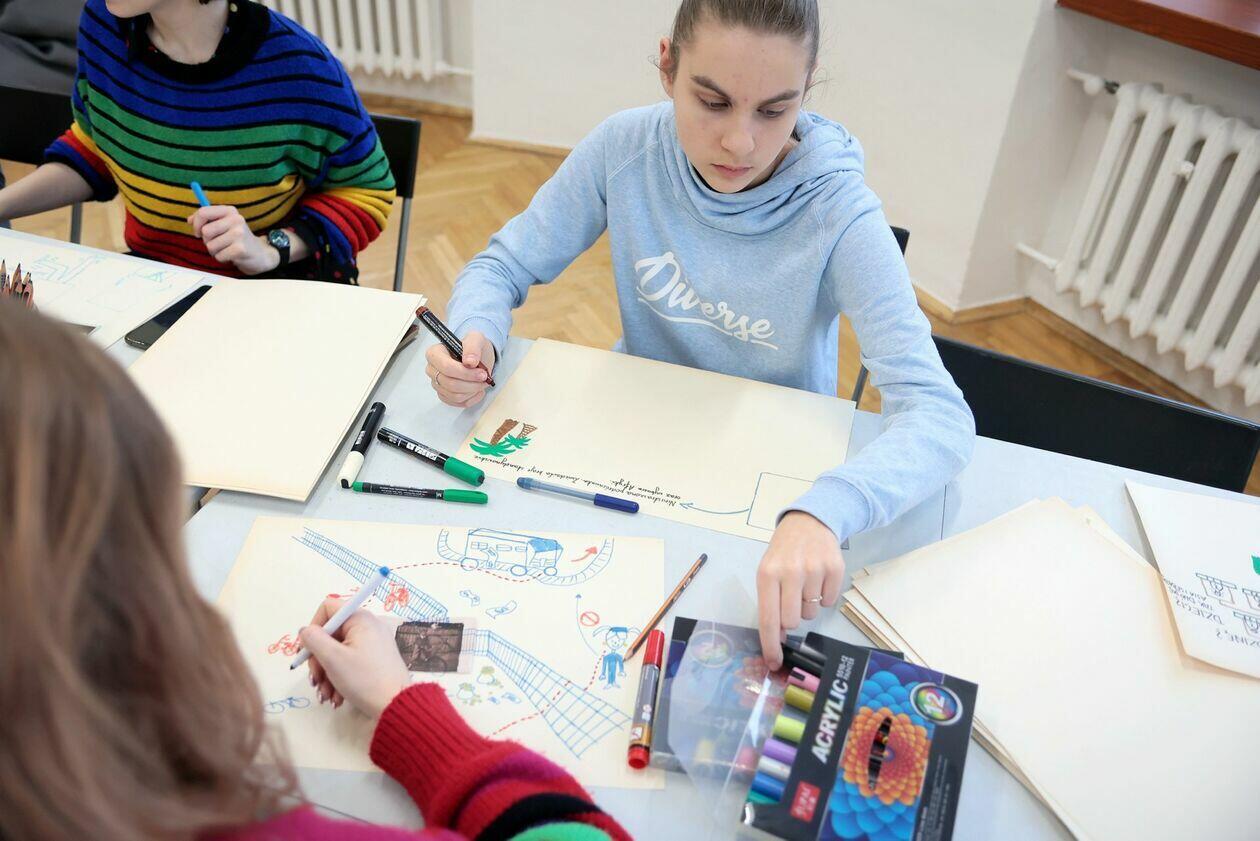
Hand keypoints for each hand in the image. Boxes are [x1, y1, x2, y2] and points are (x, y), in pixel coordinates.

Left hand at [189, 205, 277, 274]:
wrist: (259, 253)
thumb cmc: (237, 239)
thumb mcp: (224, 224)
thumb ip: (207, 220)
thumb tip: (189, 220)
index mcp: (230, 211)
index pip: (203, 212)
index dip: (196, 224)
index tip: (197, 232)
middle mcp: (236, 220)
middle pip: (205, 231)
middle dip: (207, 240)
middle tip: (218, 242)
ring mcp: (239, 234)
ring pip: (210, 245)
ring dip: (215, 251)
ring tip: (226, 249)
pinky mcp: (240, 249)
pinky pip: (218, 256)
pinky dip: (221, 258)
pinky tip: (231, 255)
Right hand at [297, 597, 410, 718]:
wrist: (396, 704)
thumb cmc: (364, 679)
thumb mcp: (332, 658)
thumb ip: (313, 639)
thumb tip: (305, 630)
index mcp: (359, 618)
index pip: (328, 609)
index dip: (312, 628)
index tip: (306, 651)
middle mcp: (367, 626)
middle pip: (331, 635)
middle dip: (318, 661)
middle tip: (315, 681)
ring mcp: (372, 643)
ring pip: (338, 653)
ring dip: (327, 674)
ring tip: (326, 697)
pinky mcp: (375, 660)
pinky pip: (350, 662)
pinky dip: (339, 678)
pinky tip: (336, 698)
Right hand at [425, 329, 495, 407]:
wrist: (477, 358)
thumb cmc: (473, 348)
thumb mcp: (476, 339)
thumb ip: (472, 347)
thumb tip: (469, 361)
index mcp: (434, 354)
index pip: (446, 368)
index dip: (465, 373)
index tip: (482, 373)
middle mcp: (432, 370)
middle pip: (450, 384)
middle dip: (472, 383)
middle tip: (485, 378)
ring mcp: (437, 384)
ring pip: (455, 396)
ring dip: (473, 391)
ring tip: (482, 382)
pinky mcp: (445, 395)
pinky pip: (458, 403)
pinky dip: (472, 398)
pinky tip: (478, 390)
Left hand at [756, 511, 845, 669]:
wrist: (809, 522)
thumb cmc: (784, 552)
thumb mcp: (768, 572)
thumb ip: (770, 603)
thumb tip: (776, 639)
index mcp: (767, 574)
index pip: (769, 619)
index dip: (771, 645)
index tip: (773, 663)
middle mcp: (790, 572)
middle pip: (793, 621)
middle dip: (791, 618)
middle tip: (791, 599)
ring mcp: (814, 569)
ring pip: (812, 613)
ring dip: (808, 605)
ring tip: (805, 582)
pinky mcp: (835, 569)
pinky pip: (830, 602)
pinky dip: (824, 597)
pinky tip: (818, 579)